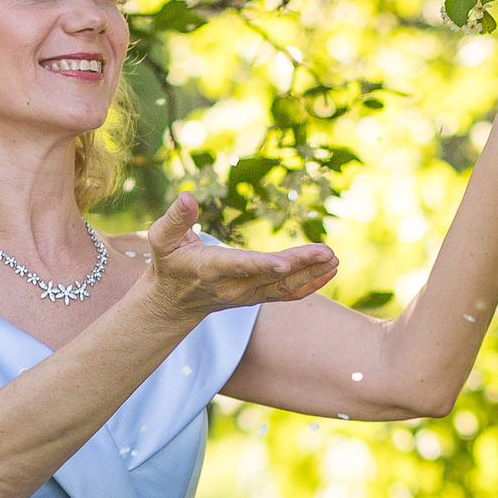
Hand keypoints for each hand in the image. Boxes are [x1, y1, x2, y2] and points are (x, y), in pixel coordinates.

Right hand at [138, 192, 338, 320]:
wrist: (172, 301)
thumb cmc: (168, 262)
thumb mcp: (162, 238)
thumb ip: (176, 217)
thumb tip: (188, 196)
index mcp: (209, 269)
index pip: (239, 266)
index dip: (261, 265)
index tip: (284, 264)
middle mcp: (231, 287)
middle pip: (271, 277)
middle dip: (301, 265)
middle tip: (328, 252)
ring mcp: (246, 296)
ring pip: (283, 288)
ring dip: (311, 274)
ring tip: (335, 260)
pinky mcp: (256, 298)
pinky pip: (286, 295)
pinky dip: (309, 285)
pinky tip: (329, 272)